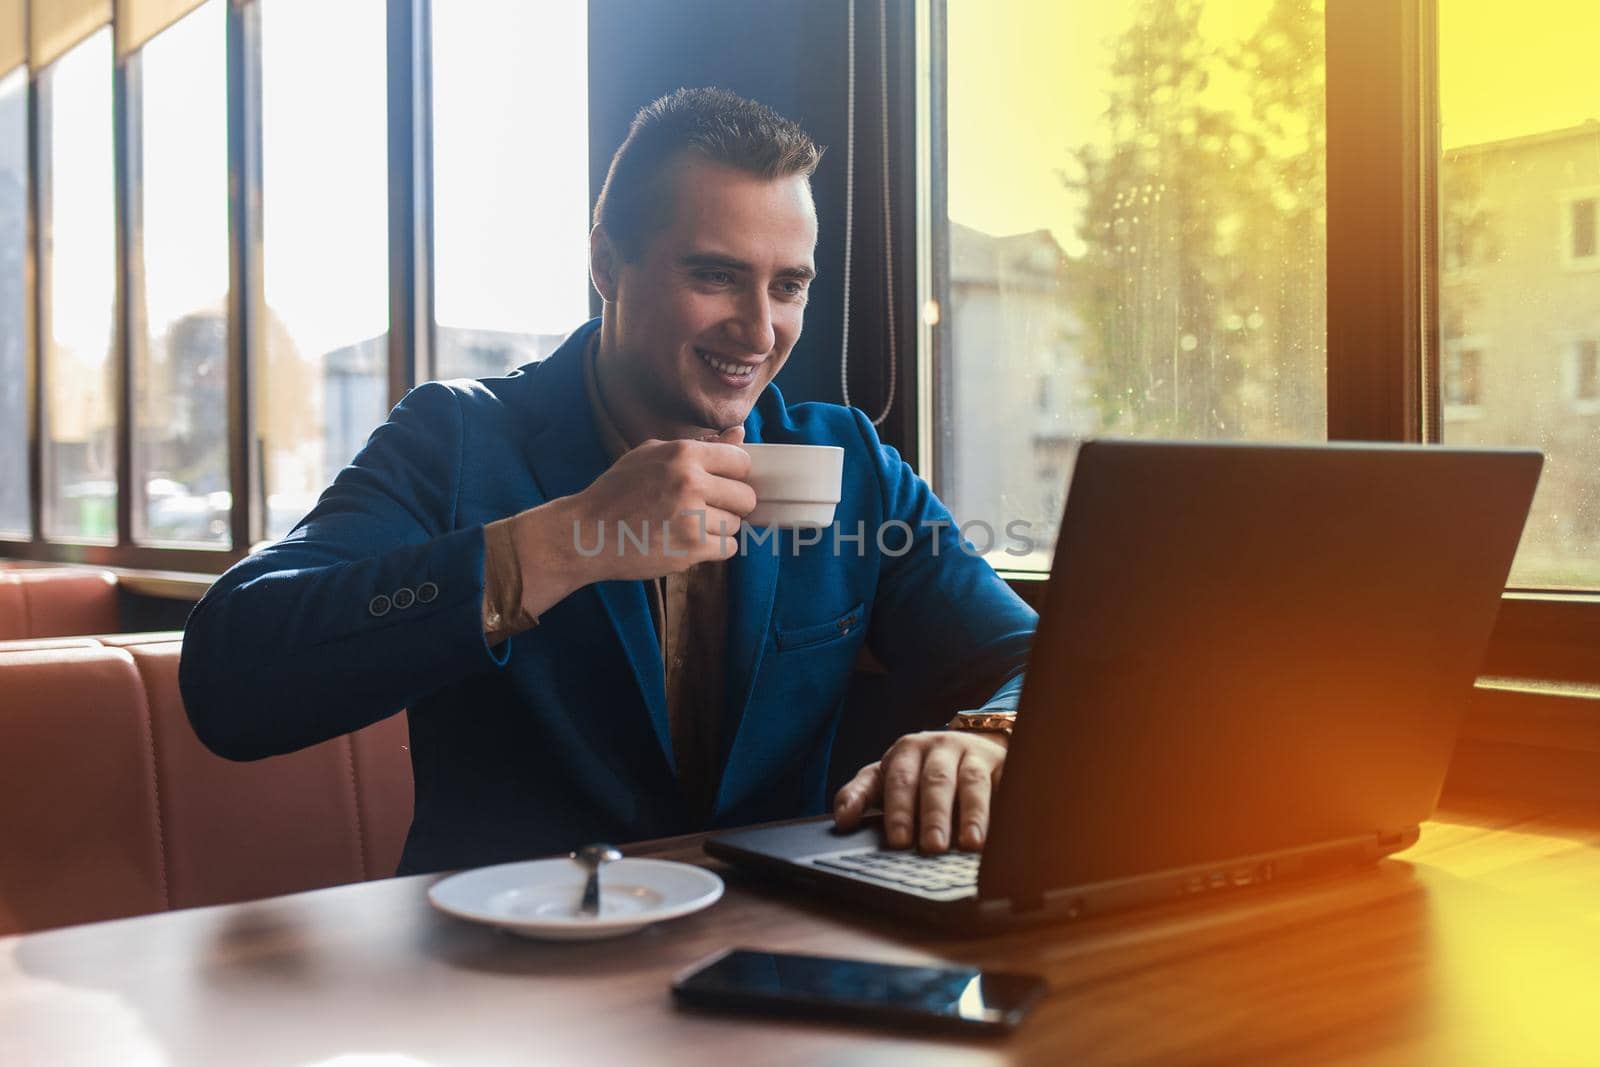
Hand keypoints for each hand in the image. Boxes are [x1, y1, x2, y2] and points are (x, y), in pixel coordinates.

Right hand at [536, 426, 757, 584]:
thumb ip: (699, 445)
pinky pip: (728, 548)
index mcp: (682, 454)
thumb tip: (740, 433)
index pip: (742, 461)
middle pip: (746, 497)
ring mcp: (692, 518)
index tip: (719, 483)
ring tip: (691, 525)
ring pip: (736, 525)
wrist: (587, 533)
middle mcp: (690, 483)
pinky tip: (690, 541)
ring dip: (719, 527)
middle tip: (707, 508)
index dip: (734, 474)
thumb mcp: (651, 455)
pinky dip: (714, 548)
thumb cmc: (617, 492)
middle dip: (730, 504)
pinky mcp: (690, 550)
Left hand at [832, 729, 1007, 853]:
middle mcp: (940, 747)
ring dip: (972, 813)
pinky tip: (1004, 830)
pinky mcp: (1003, 763)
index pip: (899, 779)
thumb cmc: (919, 771)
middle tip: (932, 846)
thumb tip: (842, 820)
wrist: (969, 745)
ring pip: (971, 781)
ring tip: (969, 843)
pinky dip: (1005, 805)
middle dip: (933, 814)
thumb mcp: (885, 777)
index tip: (898, 840)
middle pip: (936, 780)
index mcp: (907, 750)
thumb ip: (859, 795)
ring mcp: (973, 753)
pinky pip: (1006, 783)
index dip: (898, 810)